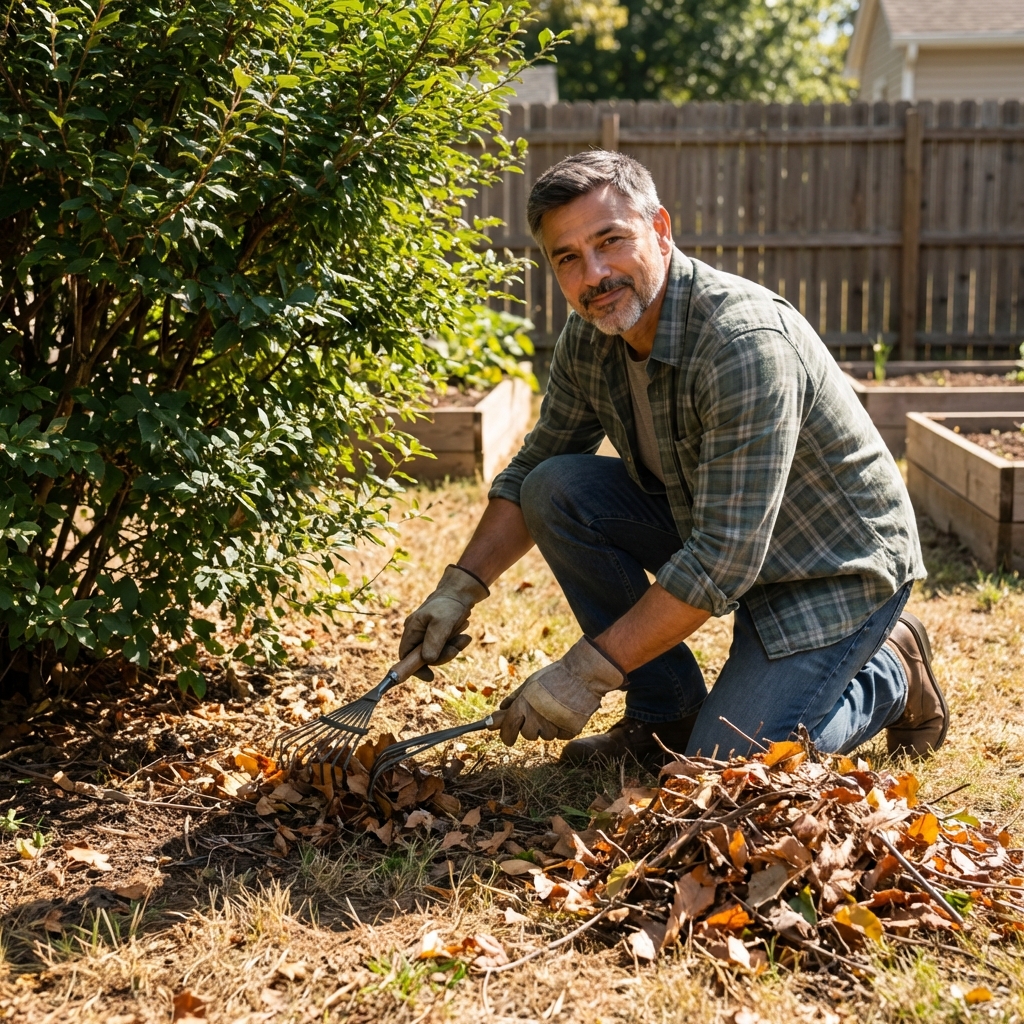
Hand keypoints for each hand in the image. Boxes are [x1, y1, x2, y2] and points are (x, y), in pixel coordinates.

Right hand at [399, 564, 488, 679]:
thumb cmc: (449, 604)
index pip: (405, 656)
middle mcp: (417, 633)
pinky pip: (445, 646)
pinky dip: (456, 643)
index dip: (415, 669)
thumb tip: (427, 661)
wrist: (461, 591)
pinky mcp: (438, 633)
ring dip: (452, 648)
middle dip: (443, 655)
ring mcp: (427, 634)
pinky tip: (464, 634)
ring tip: (464, 636)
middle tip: (456, 648)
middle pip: (424, 657)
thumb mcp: (442, 623)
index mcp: (412, 629)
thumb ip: (434, 642)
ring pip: (438, 653)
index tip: (430, 676)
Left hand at [492, 637, 625, 745]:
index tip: (508, 738)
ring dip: (548, 727)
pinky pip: (561, 735)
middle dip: (531, 727)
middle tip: (540, 713)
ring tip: (556, 709)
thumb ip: (514, 698)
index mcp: (523, 705)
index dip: (506, 735)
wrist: (582, 674)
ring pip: (546, 736)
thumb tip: (501, 710)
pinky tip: (567, 712)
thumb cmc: (553, 676)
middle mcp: (536, 718)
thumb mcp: (530, 683)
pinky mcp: (570, 730)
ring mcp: (553, 726)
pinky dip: (563, 727)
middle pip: (528, 735)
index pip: (508, 729)